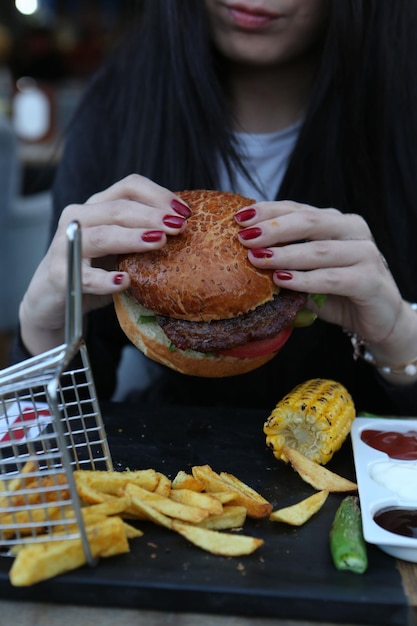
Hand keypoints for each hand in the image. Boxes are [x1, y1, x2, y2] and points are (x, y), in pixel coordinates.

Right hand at [19, 174, 190, 354]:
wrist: (52, 300)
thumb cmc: (92, 270)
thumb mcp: (118, 247)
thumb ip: (141, 234)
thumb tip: (185, 229)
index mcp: (96, 206)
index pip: (129, 187)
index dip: (159, 195)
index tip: (185, 212)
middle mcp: (78, 219)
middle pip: (117, 208)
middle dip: (152, 216)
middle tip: (179, 227)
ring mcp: (66, 245)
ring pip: (101, 235)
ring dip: (132, 238)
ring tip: (158, 242)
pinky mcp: (58, 274)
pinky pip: (83, 275)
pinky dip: (104, 279)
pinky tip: (124, 281)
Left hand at [235, 200, 416, 378]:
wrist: (378, 318)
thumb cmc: (337, 292)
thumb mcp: (307, 272)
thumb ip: (285, 260)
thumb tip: (243, 255)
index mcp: (336, 221)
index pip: (298, 209)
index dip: (268, 211)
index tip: (239, 218)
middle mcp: (352, 230)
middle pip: (309, 221)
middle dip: (273, 228)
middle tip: (245, 237)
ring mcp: (365, 254)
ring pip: (320, 250)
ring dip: (285, 254)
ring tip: (257, 259)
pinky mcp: (370, 281)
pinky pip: (333, 278)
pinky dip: (306, 280)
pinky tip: (282, 280)